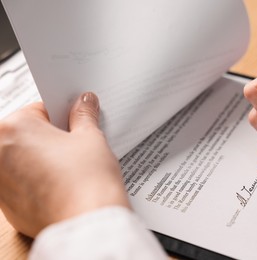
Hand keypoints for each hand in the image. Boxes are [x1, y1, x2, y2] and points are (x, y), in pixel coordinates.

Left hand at [0, 93, 129, 237]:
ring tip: (71, 169)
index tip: (74, 123)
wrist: (88, 223)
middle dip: (51, 138)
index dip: (62, 116)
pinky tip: (63, 186)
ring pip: (25, 160)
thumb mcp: (90, 138)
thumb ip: (83, 115)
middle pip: (28, 135)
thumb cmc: (88, 180)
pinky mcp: (6, 206)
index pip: (39, 110)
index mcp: (12, 128)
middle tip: (76, 148)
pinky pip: (24, 184)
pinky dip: (40, 182)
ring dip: (44, 159)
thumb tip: (84, 101)